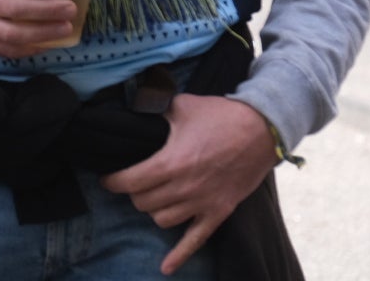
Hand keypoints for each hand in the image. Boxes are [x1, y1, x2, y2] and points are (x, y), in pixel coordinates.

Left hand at [98, 95, 275, 274]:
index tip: (107, 179)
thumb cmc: (221, 115)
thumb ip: (155, 107)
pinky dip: (179, 255)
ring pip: (162, 220)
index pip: (130, 181)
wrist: (262, 130)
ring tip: (152, 198)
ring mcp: (202, 203)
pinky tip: (166, 268)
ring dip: (153, 210)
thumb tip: (134, 104)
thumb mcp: (182, 105)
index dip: (113, 182)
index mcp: (171, 162)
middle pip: (143, 203)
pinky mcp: (219, 212)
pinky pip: (196, 240)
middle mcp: (184, 187)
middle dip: (133, 193)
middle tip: (133, 183)